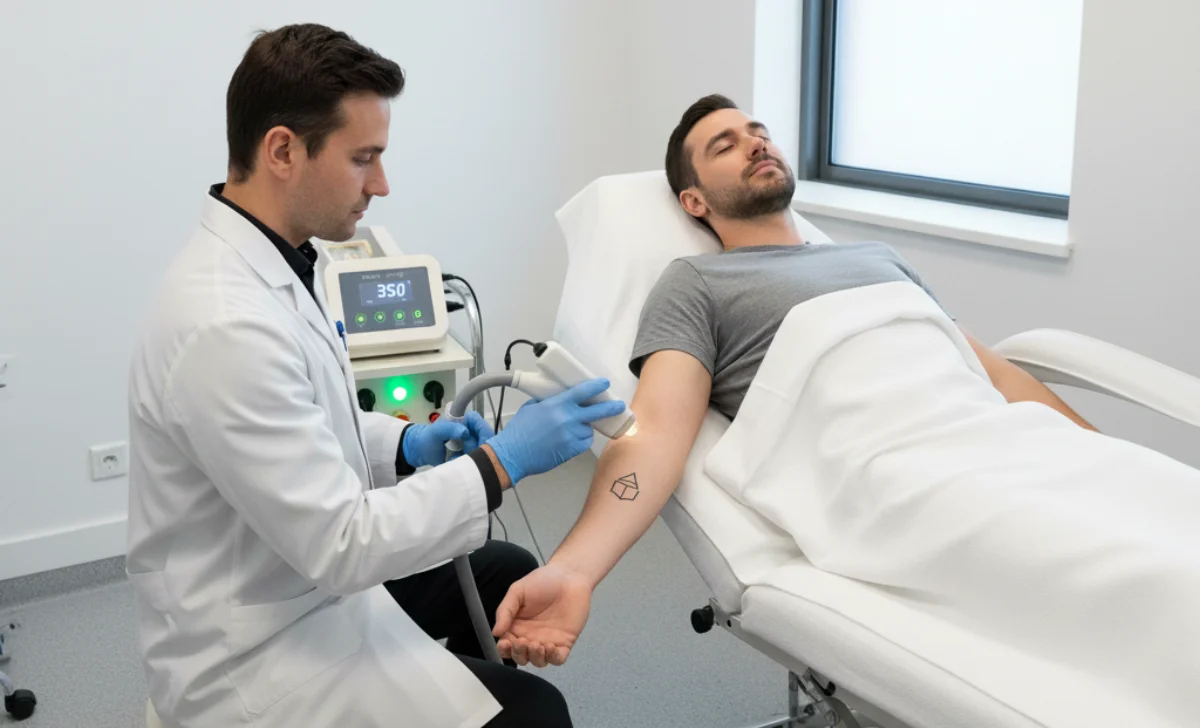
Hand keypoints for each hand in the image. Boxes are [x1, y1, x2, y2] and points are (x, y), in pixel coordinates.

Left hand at [402, 412, 494, 467]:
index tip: (477, 442)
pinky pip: (477, 460)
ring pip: (483, 450)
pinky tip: (460, 462)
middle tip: (467, 453)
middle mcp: (471, 432)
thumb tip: (466, 432)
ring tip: (460, 458)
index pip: (480, 423)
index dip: (481, 431)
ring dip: (474, 456)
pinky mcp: (468, 456)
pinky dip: (470, 463)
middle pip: (486, 438)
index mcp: (465, 422)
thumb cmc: (428, 438)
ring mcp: (471, 445)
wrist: (420, 452)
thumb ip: (449, 429)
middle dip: (480, 447)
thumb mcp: (436, 431)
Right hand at [487, 378, 625, 483]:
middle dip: (611, 407)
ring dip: (585, 427)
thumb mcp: (531, 408)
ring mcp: (570, 435)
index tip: (604, 383)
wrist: (512, 454)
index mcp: (556, 405)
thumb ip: (548, 402)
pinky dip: (581, 440)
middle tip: (619, 405)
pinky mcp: (570, 450)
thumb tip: (558, 399)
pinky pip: (584, 442)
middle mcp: (567, 419)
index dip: (596, 386)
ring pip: (589, 429)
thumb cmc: (518, 431)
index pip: (582, 392)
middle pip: (596, 411)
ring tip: (573, 428)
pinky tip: (573, 439)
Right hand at [493, 564, 592, 666]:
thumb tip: (495, 633)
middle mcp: (531, 638)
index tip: (505, 642)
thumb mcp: (517, 591)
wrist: (569, 576)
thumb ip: (505, 611)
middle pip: (521, 657)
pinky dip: (553, 658)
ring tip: (536, 644)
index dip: (504, 649)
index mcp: (516, 627)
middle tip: (522, 641)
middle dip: (519, 653)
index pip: (506, 646)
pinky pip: (558, 659)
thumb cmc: (542, 581)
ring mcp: (548, 642)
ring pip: (538, 661)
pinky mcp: (565, 643)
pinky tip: (550, 647)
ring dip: (535, 657)